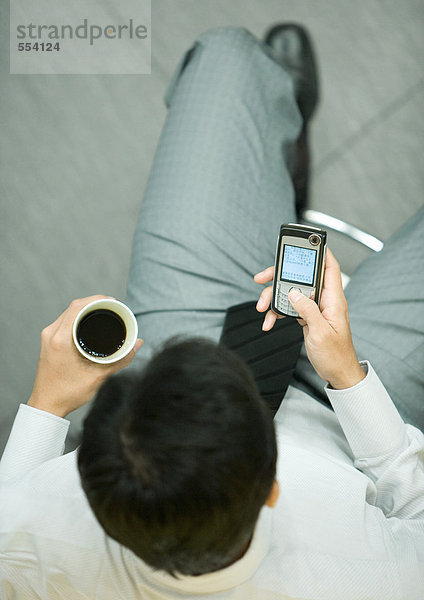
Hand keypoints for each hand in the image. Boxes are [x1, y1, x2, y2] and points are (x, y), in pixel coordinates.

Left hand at [27, 295, 142, 417]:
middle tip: (112, 307)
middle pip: (73, 307)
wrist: (47, 405)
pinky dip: (77, 318)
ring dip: (85, 310)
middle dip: (94, 303)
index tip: (113, 301)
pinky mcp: (48, 342)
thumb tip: (137, 344)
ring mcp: (48, 337)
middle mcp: (51, 334)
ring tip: (103, 312)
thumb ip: (121, 359)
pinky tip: (89, 322)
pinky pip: (64, 321)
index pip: (78, 307)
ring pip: (68, 313)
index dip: (97, 299)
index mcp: (61, 339)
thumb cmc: (68, 393)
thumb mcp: (99, 376)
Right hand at [254, 249, 364, 389]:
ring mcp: (316, 308)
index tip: (307, 241)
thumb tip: (294, 292)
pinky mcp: (308, 316)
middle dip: (281, 276)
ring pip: (291, 292)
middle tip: (262, 278)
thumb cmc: (335, 356)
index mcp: (334, 300)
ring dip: (274, 297)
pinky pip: (290, 306)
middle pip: (302, 277)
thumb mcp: (320, 333)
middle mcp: (325, 301)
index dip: (321, 251)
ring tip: (261, 307)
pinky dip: (278, 312)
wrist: (336, 373)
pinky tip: (269, 321)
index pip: (330, 267)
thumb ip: (307, 310)